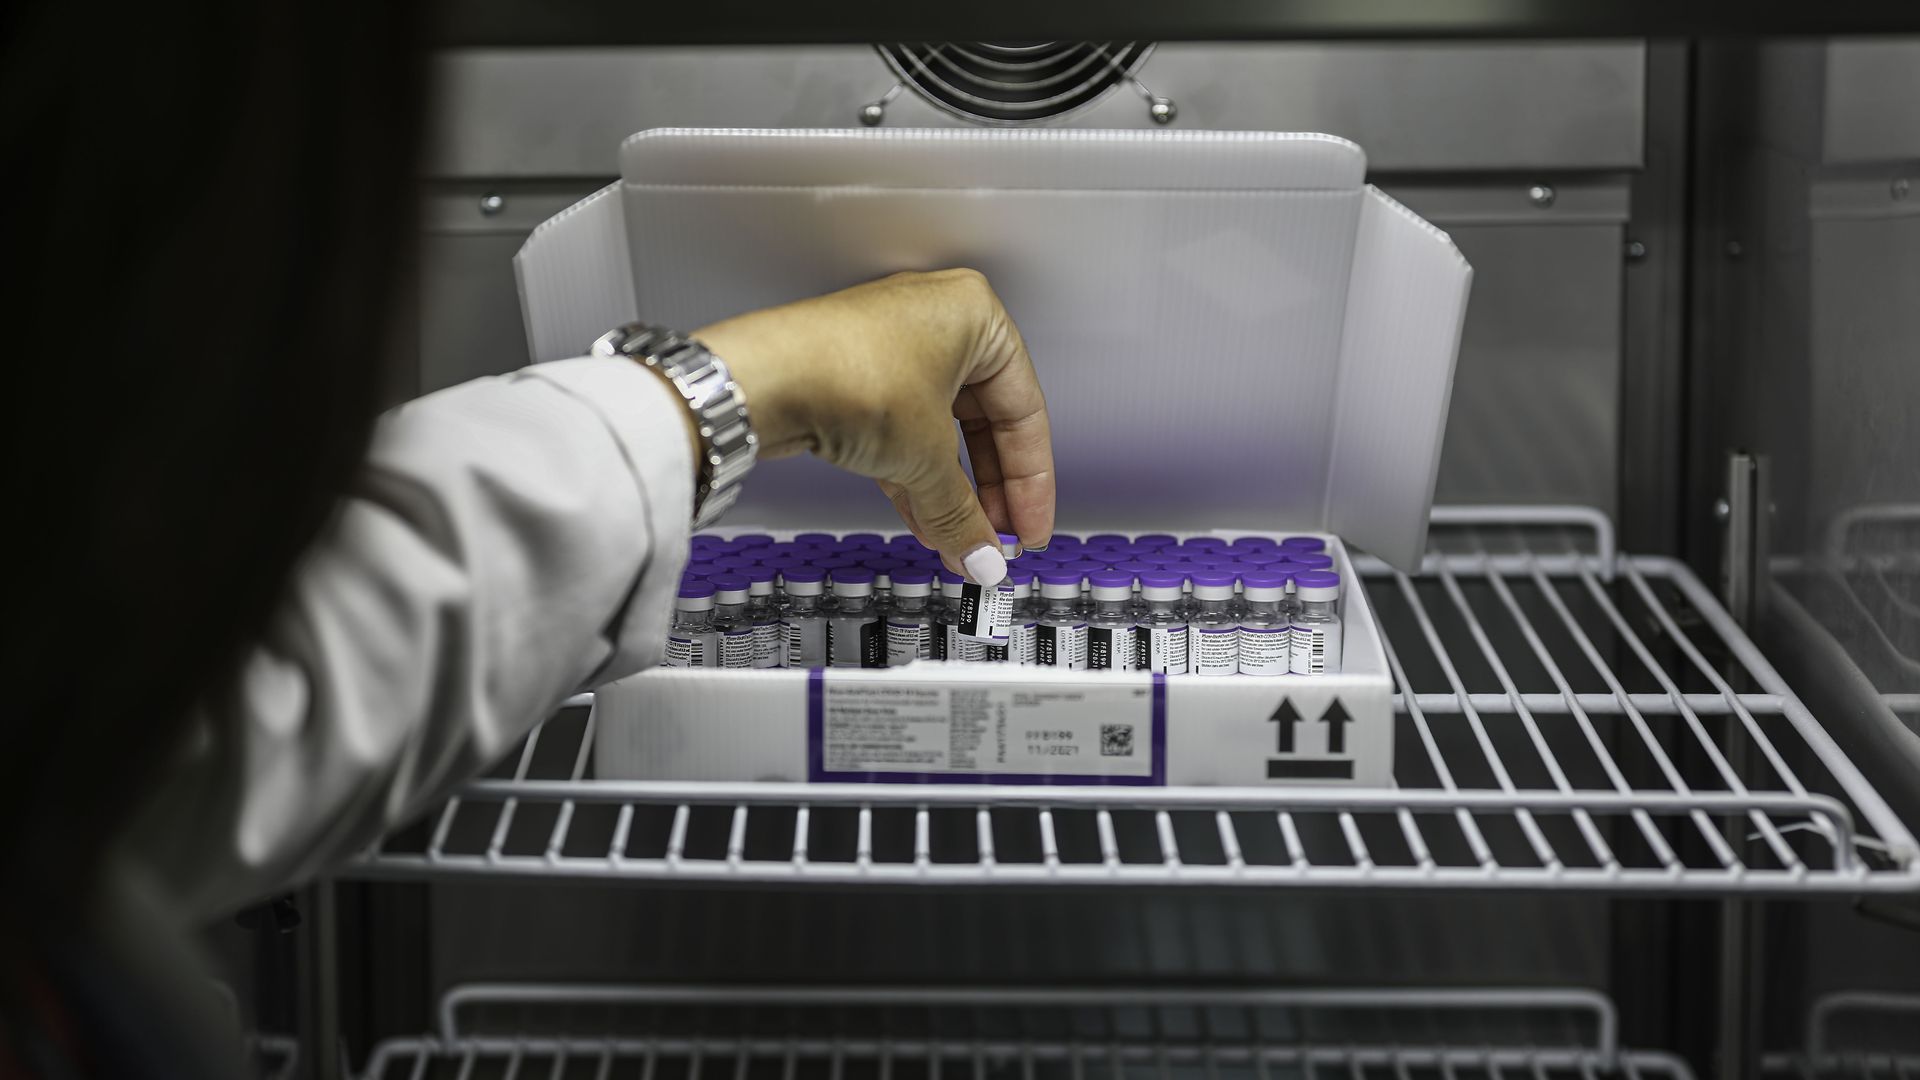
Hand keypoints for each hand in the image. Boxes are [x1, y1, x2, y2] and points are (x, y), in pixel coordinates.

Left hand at [695, 269, 1053, 585]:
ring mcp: (894, 352)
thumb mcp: (928, 457)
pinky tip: (927, 525)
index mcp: (976, 316)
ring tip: (961, 545)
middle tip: (997, 541)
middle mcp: (937, 324)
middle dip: (988, 494)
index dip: (1031, 482)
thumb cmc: (848, 374)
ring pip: (940, 436)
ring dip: (951, 496)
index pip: (1024, 412)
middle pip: (983, 426)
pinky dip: (916, 481)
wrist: (762, 380)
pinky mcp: (858, 382)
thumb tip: (984, 552)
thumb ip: (964, 514)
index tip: (1028, 528)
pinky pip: (904, 438)